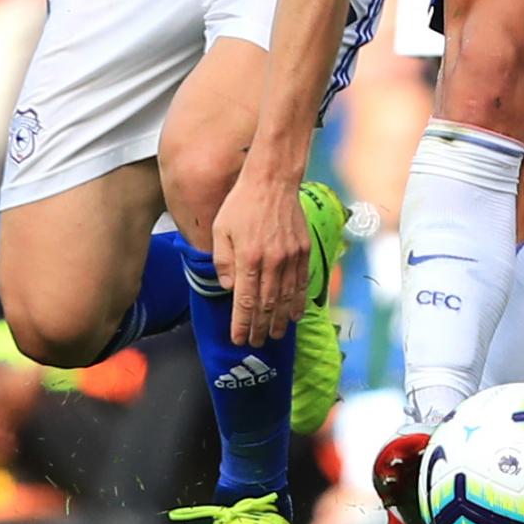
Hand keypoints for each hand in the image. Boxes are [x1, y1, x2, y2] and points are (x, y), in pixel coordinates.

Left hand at [211, 165, 310, 348]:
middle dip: (260, 328)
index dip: (241, 324)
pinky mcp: (303, 250)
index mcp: (247, 258)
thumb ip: (223, 261)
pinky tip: (295, 314)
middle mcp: (271, 261)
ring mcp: (290, 257)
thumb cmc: (242, 204)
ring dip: (280, 321)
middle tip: (256, 343)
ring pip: (286, 298)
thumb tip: (229, 288)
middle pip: (266, 304)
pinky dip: (298, 302)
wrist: (273, 180)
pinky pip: (301, 282)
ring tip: (275, 336)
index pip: (244, 301)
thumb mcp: (220, 230)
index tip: (238, 339)